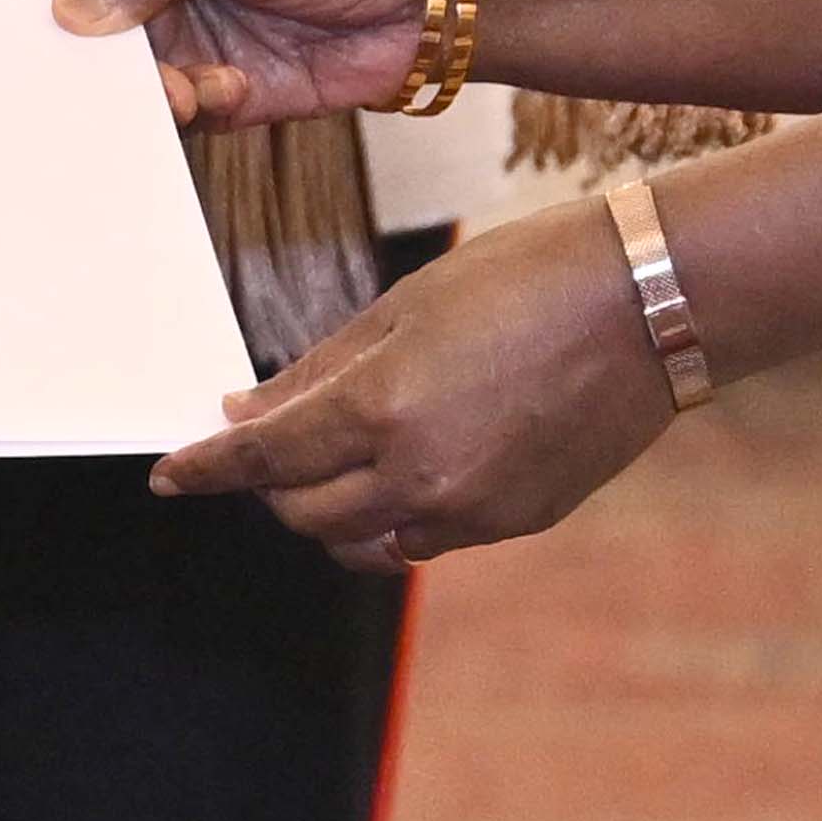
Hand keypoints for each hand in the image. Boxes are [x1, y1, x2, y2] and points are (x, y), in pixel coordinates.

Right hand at [42, 0, 431, 127]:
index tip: (23, 28)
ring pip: (117, 79)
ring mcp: (179, 32)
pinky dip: (189, 110)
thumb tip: (69, 9)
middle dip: (78, 56)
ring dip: (139, 91)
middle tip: (89, 80)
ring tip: (180, 88)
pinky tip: (231, 90)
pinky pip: (169, 114)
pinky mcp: (213, 86)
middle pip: (72, 24)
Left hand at [154, 194, 675, 565]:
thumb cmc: (529, 276)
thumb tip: (250, 409)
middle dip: (269, 487)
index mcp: (384, 411)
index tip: (170, 474)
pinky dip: (399, 514)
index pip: (264, 459)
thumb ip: (321, 370)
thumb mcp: (407, 307)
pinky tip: (412, 464)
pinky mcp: (518, 521)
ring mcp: (474, 509)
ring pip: (364, 544)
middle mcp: (422, 477)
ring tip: (334, 465)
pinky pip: (428, 539)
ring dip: (331, 515)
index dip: (206, 468)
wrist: (651, 301)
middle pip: (304, 516)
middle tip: (266, 446)